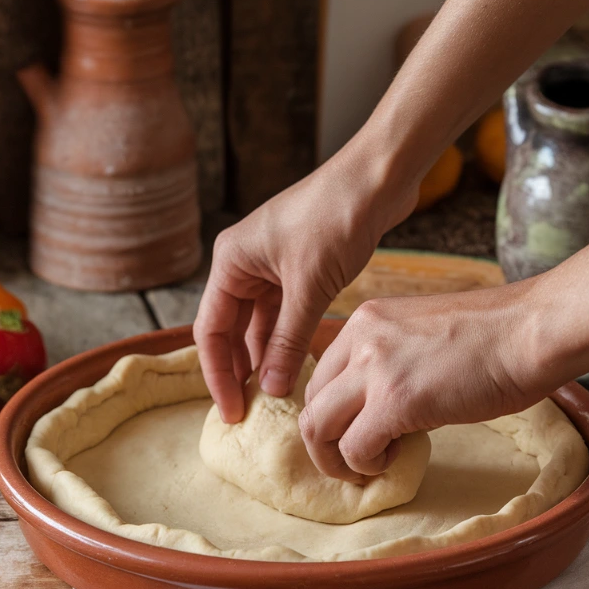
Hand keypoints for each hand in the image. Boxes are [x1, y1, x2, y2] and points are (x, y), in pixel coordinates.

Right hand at [194, 146, 415, 422]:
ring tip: (272, 397)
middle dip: (238, 370)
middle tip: (249, 410)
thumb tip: (271, 387)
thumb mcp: (308, 287)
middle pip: (230, 329)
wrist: (378, 178)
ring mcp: (271, 267)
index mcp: (231, 261)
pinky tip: (294, 368)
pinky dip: (287, 341)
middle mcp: (244, 264)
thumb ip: (287, 340)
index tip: (232, 410)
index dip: (218, 375)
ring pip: (258, 325)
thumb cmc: (337, 217)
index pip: (211, 330)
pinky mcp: (298, 270)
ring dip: (264, 358)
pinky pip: (283, 316)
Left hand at [300, 286, 551, 481]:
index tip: (350, 433)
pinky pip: (354, 448)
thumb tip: (381, 411)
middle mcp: (360, 339)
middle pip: (311, 402)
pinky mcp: (395, 400)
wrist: (532, 330)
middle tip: (351, 462)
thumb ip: (391, 364)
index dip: (331, 413)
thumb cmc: (495, 337)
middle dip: (323, 442)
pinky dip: (367, 465)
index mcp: (365, 321)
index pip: (321, 375)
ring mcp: (374, 368)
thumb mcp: (423, 337)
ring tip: (367, 468)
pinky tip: (394, 460)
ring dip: (335, 460)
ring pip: (317, 427)